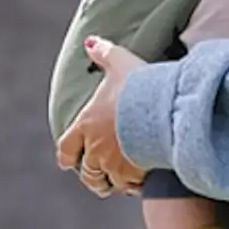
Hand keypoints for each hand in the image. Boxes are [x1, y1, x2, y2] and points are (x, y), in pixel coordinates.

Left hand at [55, 36, 148, 197]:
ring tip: (120, 184)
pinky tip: (140, 183)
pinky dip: (133, 186)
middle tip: (98, 178)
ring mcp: (114, 164)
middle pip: (86, 171)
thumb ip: (104, 53)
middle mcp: (95, 148)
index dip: (66, 156)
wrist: (162, 109)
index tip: (67, 161)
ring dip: (111, 183)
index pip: (66, 148)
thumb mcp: (120, 63)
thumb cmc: (139, 86)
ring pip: (107, 182)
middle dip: (91, 176)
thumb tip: (90, 42)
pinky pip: (130, 187)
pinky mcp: (135, 174)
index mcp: (86, 125)